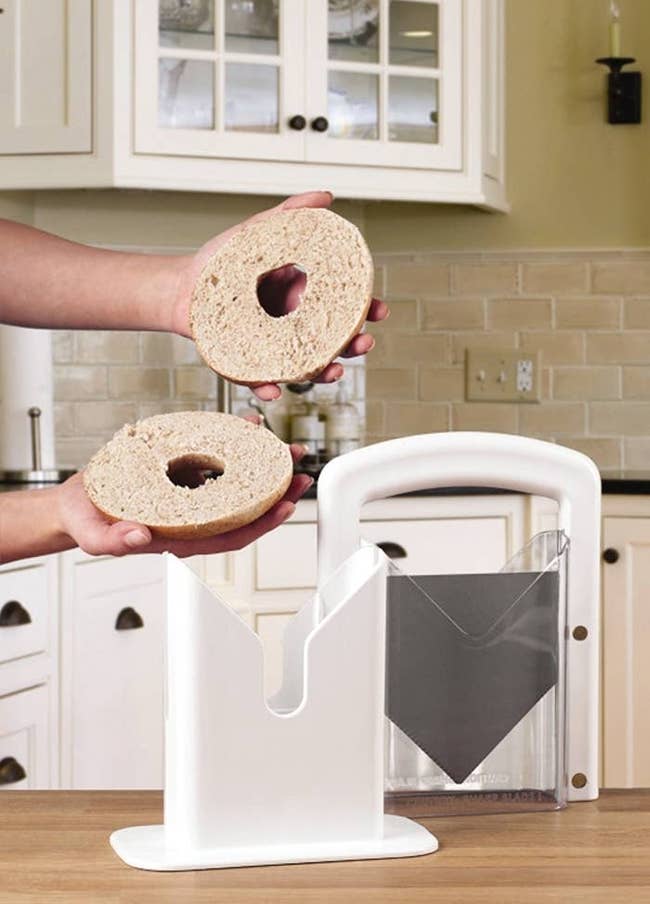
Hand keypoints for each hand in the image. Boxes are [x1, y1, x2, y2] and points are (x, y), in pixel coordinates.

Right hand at [56, 438, 311, 558]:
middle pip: (244, 507)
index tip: (286, 505)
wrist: (77, 503)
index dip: (263, 522)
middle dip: (276, 490)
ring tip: (283, 446)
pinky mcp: (182, 473)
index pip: (233, 534)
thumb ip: (113, 542)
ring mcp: (191, 495)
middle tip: (299, 469)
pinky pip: (215, 458)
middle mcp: (194, 516)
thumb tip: (141, 537)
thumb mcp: (93, 536)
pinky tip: (247, 426)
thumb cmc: (88, 522)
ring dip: (262, 465)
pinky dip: (233, 443)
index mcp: (183, 536)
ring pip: (236, 481)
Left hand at [171, 190, 388, 400]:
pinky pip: (260, 379)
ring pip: (305, 364)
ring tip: (332, 371)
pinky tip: (274, 388)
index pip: (340, 305)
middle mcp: (289, 324)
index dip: (364, 309)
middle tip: (364, 343)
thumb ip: (291, 216)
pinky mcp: (246, 363)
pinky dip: (268, 386)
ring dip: (323, 372)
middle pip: (331, 340)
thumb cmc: (219, 263)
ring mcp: (270, 346)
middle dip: (353, 345)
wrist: (180, 286)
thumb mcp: (257, 233)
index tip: (379, 309)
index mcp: (299, 296)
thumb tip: (326, 198)